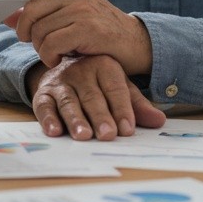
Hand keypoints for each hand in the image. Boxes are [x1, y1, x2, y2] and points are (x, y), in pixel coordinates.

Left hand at [0, 0, 150, 73]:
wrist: (135, 44)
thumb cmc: (98, 33)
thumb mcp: (70, 17)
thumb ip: (41, 13)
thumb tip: (6, 13)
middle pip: (29, 10)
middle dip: (24, 32)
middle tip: (32, 43)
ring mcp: (82, 8)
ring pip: (39, 30)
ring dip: (40, 48)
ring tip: (55, 52)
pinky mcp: (87, 28)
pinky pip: (51, 44)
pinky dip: (50, 56)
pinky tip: (61, 58)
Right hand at [28, 55, 165, 140]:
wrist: (61, 67)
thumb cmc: (96, 83)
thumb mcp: (119, 87)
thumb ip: (137, 105)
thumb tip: (159, 121)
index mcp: (104, 66)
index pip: (115, 89)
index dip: (122, 109)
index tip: (127, 129)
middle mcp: (81, 71)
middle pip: (92, 97)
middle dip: (100, 117)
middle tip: (107, 135)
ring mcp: (61, 82)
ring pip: (69, 102)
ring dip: (76, 119)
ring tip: (83, 135)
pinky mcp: (42, 93)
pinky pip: (44, 106)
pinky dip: (48, 119)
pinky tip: (54, 131)